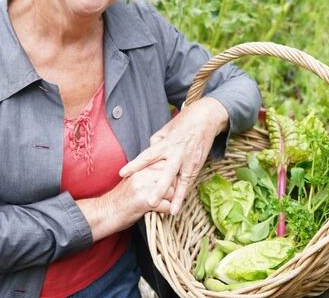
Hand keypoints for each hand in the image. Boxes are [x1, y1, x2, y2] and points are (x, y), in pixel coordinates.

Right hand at [78, 162, 174, 240]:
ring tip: (163, 205)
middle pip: (171, 176)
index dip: (169, 175)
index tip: (168, 183)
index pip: (164, 163)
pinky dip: (166, 211)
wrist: (104, 213)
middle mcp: (142, 174)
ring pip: (171, 191)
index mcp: (140, 168)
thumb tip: (164, 171)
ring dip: (170, 200)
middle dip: (173, 187)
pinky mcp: (145, 201)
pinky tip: (161, 212)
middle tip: (168, 196)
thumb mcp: (133, 180)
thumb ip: (146, 173)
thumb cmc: (120, 198)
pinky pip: (167, 205)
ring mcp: (144, 187)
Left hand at [119, 97, 228, 214]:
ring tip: (170, 211)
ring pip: (180, 182)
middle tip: (149, 202)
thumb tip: (149, 150)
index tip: (122, 174)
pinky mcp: (197, 165)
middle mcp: (176, 154)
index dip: (135, 165)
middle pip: (165, 174)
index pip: (147, 156)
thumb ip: (156, 142)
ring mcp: (188, 160)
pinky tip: (179, 206)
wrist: (205, 118)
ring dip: (175, 197)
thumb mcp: (166, 129)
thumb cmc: (183, 122)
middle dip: (158, 189)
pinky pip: (189, 181)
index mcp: (165, 144)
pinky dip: (184, 194)